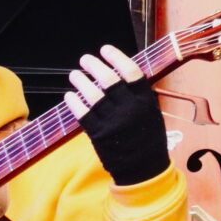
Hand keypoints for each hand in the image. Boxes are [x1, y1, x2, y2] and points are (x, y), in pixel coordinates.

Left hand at [65, 45, 168, 186]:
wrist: (144, 172)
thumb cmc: (148, 140)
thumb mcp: (151, 114)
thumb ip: (138, 96)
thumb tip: (120, 74)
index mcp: (145, 102)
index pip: (131, 71)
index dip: (116, 57)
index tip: (105, 49)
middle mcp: (130, 110)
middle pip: (109, 79)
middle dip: (94, 65)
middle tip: (85, 59)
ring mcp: (113, 122)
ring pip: (92, 95)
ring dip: (81, 81)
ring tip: (74, 74)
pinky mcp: (99, 135)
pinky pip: (83, 114)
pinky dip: (74, 102)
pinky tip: (69, 95)